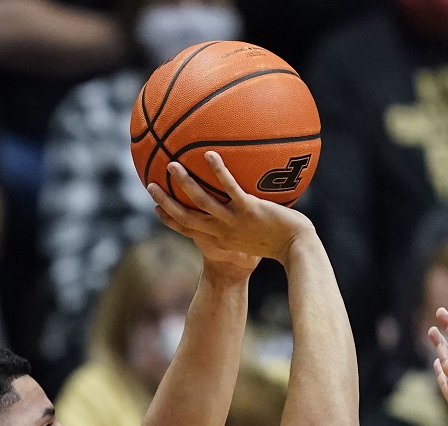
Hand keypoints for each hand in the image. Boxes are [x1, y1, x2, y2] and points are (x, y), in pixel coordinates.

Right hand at [148, 152, 313, 266]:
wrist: (297, 249)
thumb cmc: (283, 242)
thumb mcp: (258, 235)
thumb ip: (246, 220)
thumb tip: (247, 202)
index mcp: (221, 238)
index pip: (189, 230)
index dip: (170, 219)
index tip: (156, 207)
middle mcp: (223, 231)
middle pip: (186, 217)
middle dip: (166, 202)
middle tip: (150, 185)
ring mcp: (235, 221)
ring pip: (202, 202)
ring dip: (185, 184)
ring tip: (171, 165)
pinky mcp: (250, 210)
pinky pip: (231, 188)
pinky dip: (219, 172)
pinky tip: (210, 154)